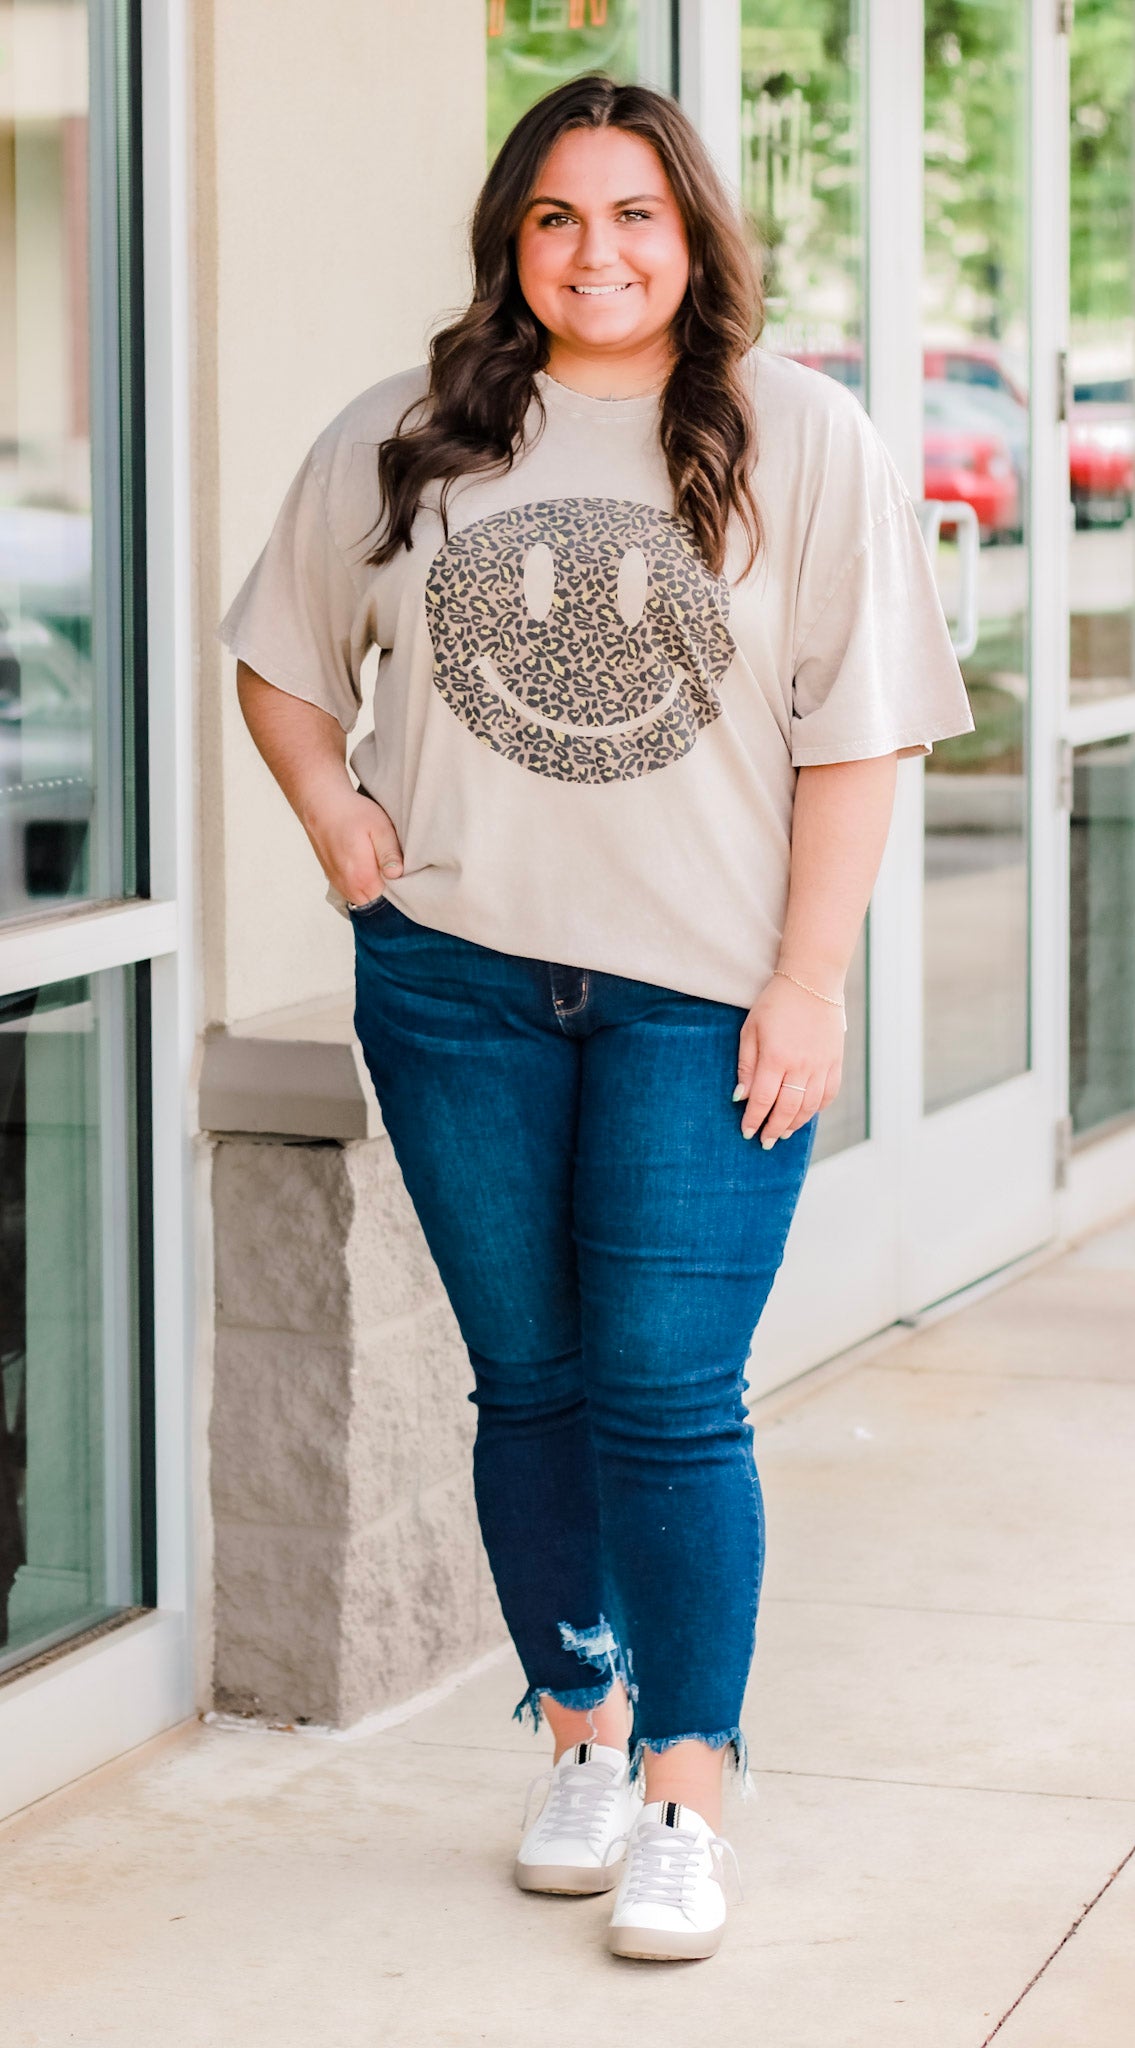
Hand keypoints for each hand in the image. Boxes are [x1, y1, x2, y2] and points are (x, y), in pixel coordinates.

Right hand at [301, 784, 403, 905]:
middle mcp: (348, 886)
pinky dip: (361, 883)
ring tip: (378, 864)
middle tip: (391, 866)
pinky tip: (365, 864)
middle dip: (386, 890)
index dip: (399, 887)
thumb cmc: (352, 813)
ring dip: (373, 887)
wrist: (322, 804)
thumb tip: (396, 874)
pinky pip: (352, 891)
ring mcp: (338, 883)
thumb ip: (389, 853)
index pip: (389, 899)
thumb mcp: (379, 828)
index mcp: (362, 877)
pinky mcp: (333, 877)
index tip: (404, 872)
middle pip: (376, 901)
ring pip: (363, 897)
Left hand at [735, 973, 844, 1144]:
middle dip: (774, 1128)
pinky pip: (829, 1093)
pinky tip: (807, 1113)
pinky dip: (818, 1108)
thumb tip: (741, 1097)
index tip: (747, 1132)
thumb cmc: (776, 1003)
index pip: (763, 1099)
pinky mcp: (835, 1061)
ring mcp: (821, 1064)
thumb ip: (747, 1065)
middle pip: (787, 1108)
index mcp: (776, 1057)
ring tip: (784, 1132)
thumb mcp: (751, 1030)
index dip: (754, 1119)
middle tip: (765, 1141)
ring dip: (795, 1123)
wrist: (812, 981)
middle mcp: (801, 1065)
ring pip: (810, 1106)